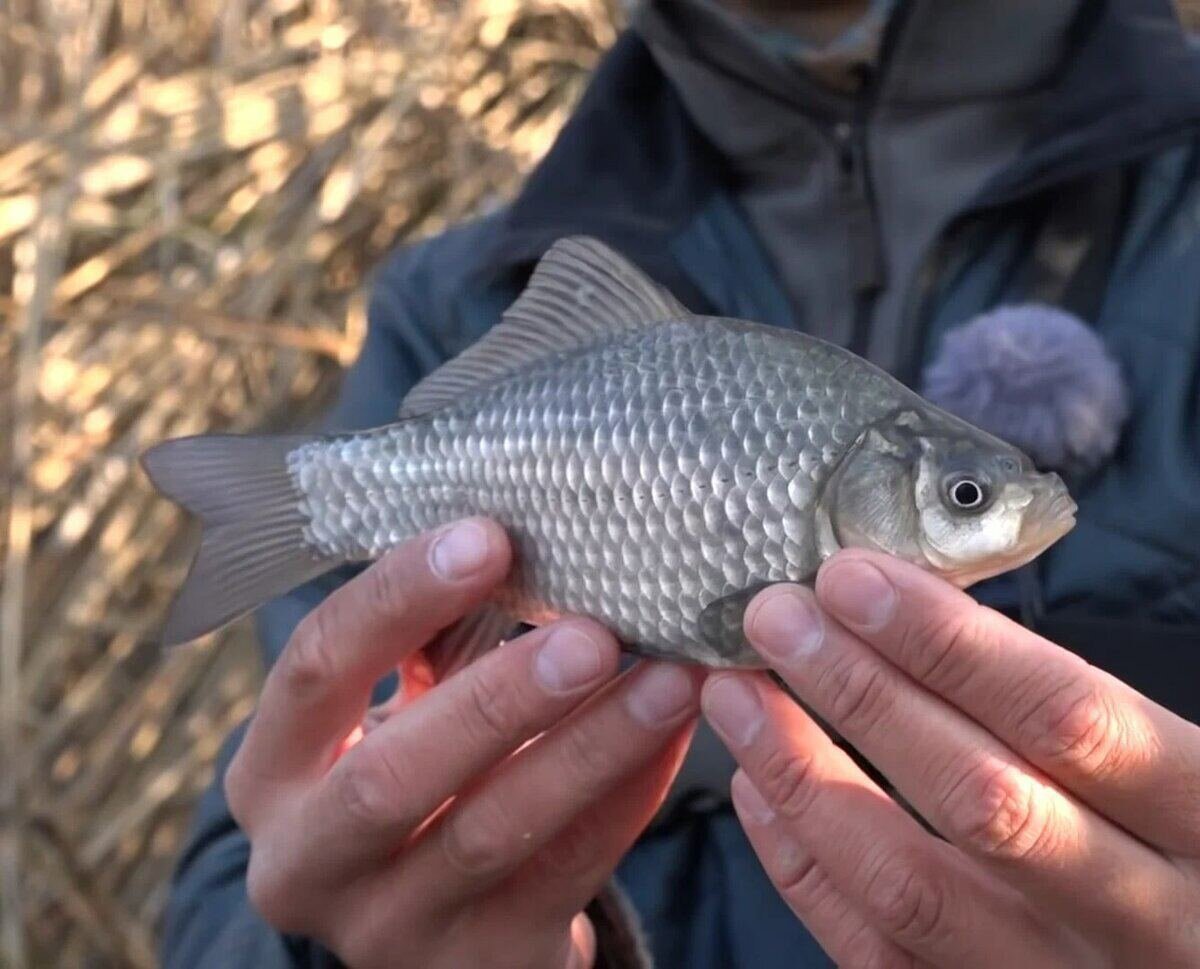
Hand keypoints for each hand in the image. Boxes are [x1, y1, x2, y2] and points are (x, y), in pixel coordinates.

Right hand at [225, 518, 700, 968]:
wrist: (435, 916)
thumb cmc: (416, 770)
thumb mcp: (393, 711)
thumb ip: (429, 639)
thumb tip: (522, 530)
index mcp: (273, 771)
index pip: (316, 670)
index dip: (399, 599)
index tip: (488, 537)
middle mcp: (309, 861)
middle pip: (392, 777)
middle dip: (498, 697)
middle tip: (593, 633)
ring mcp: (390, 929)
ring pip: (492, 834)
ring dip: (590, 747)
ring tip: (669, 680)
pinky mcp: (478, 964)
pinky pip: (564, 876)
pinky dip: (626, 798)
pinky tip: (673, 737)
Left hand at [702, 549, 1199, 967]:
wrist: (1189, 953)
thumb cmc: (1172, 834)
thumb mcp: (1166, 764)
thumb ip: (1066, 707)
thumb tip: (910, 608)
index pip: (1067, 717)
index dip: (950, 645)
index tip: (849, 577)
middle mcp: (1144, 917)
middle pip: (982, 800)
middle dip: (862, 697)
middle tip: (773, 619)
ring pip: (913, 888)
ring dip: (806, 778)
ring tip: (736, 695)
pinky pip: (878, 955)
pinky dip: (804, 869)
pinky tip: (756, 792)